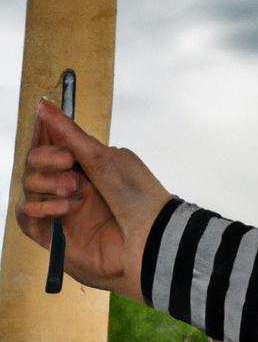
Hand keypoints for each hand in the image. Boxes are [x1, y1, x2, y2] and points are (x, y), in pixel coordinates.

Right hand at [16, 98, 171, 302]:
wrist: (147, 236)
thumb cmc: (134, 195)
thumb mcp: (103, 158)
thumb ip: (68, 135)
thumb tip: (44, 105)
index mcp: (86, 164)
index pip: (52, 144)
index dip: (43, 133)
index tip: (39, 116)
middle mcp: (71, 184)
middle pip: (34, 163)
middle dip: (47, 158)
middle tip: (70, 163)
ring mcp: (59, 209)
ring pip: (29, 186)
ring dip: (48, 182)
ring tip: (76, 189)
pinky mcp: (51, 234)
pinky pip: (26, 215)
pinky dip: (41, 206)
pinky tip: (66, 208)